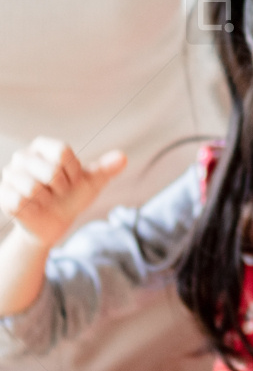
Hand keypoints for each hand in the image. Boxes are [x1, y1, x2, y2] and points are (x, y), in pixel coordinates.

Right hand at [0, 138, 124, 246]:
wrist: (55, 222)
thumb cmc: (71, 196)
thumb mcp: (91, 183)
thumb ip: (105, 169)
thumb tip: (123, 157)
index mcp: (43, 147)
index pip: (62, 152)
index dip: (73, 172)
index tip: (72, 179)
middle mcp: (22, 157)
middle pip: (50, 170)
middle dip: (62, 187)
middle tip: (58, 192)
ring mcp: (9, 175)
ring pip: (34, 187)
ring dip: (47, 199)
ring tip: (45, 199)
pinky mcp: (4, 194)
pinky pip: (21, 202)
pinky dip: (34, 209)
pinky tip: (33, 208)